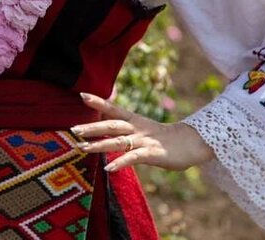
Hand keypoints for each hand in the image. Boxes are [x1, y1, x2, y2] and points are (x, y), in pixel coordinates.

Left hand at [70, 92, 213, 172]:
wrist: (191, 143)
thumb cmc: (164, 138)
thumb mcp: (143, 129)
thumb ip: (126, 129)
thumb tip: (106, 129)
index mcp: (135, 120)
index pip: (113, 109)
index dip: (98, 102)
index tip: (82, 95)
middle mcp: (137, 128)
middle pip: (111, 125)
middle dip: (91, 127)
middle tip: (73, 129)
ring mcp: (144, 141)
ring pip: (118, 141)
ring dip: (99, 144)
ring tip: (82, 147)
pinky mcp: (152, 154)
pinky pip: (133, 158)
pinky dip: (120, 162)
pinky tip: (108, 168)